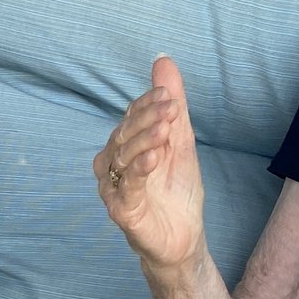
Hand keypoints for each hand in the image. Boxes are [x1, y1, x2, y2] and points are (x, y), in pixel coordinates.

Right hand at [95, 56, 206, 271]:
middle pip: (124, 134)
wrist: (184, 237)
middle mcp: (114, 163)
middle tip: (171, 108)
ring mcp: (115, 187)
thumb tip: (163, 60)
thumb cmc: (177, 191)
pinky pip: (127, 186)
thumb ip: (172, 105)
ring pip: (122, 157)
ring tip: (165, 130)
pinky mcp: (121, 210)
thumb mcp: (181, 142)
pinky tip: (154, 157)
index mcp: (126, 145)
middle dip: (147, 118)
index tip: (169, 94)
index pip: (131, 117)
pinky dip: (139, 169)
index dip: (148, 104)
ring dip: (143, 140)